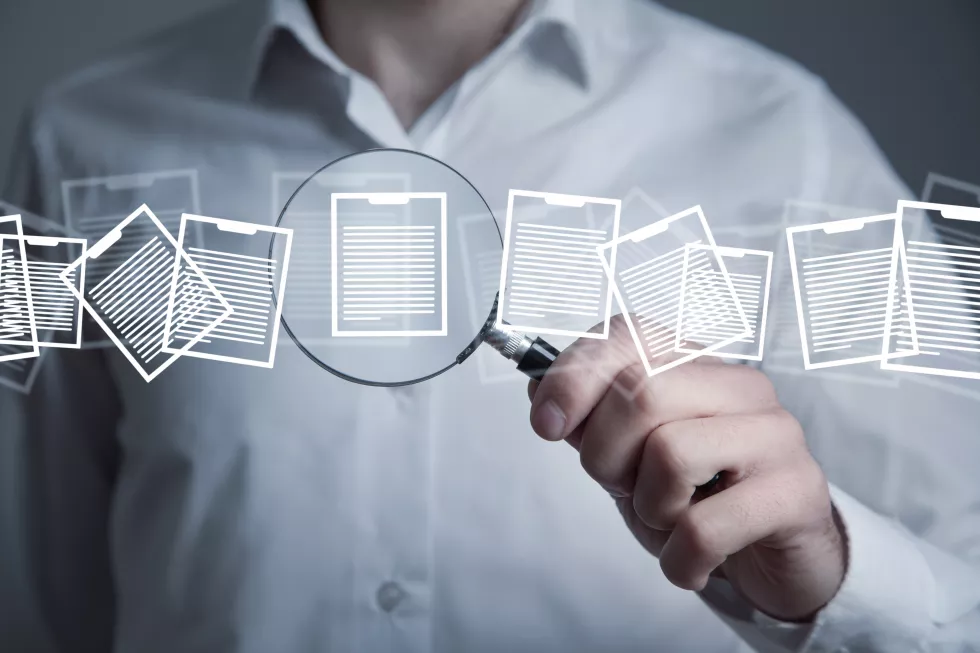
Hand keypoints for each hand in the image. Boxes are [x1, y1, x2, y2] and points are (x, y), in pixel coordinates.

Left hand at [527, 316, 845, 621]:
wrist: (774, 558)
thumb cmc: (697, 497)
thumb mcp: (631, 457)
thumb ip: (590, 421)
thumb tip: (540, 391)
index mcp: (695, 365)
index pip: (626, 335)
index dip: (573, 376)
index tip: (547, 424)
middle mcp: (739, 386)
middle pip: (641, 393)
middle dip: (606, 455)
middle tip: (624, 488)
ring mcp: (774, 434)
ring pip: (671, 453)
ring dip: (649, 508)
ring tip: (669, 520)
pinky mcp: (796, 492)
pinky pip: (705, 527)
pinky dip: (679, 558)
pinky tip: (690, 560)